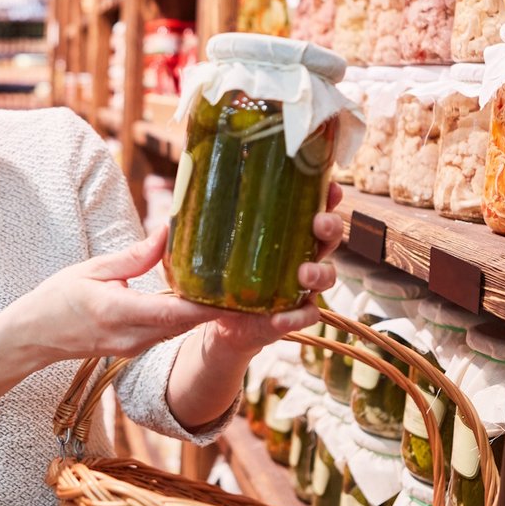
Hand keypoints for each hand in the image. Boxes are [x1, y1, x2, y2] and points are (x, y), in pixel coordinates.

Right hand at [9, 225, 226, 365]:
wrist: (34, 337)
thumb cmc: (57, 298)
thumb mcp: (92, 269)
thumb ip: (133, 257)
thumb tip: (166, 233)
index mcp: (119, 313)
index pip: (175, 313)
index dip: (209, 307)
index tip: (238, 297)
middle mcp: (132, 337)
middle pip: (185, 323)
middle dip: (217, 308)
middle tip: (249, 288)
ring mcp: (134, 347)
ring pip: (179, 328)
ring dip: (204, 313)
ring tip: (233, 290)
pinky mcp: (135, 349)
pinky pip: (168, 331)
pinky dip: (186, 317)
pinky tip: (201, 299)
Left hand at [200, 181, 344, 356]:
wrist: (219, 321)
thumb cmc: (221, 274)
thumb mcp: (209, 246)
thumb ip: (198, 225)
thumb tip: (173, 202)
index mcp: (288, 233)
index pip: (314, 208)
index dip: (328, 196)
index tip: (331, 184)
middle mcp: (302, 256)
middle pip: (328, 238)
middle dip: (330, 227)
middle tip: (319, 224)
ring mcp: (301, 288)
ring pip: (327, 276)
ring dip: (320, 272)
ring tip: (303, 273)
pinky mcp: (293, 315)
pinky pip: (307, 315)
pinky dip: (298, 316)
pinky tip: (283, 317)